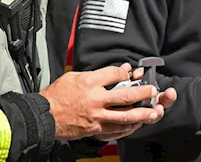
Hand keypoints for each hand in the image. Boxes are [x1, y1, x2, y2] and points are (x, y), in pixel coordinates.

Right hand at [40, 62, 176, 141]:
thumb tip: (111, 71)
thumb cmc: (56, 95)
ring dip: (142, 113)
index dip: (124, 72)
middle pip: (126, 95)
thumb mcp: (73, 76)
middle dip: (143, 93)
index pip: (114, 74)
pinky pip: (117, 129)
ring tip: (154, 111)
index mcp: (89, 83)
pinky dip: (129, 126)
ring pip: (126, 115)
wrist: (46, 115)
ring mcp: (97, 116)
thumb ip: (94, 74)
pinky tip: (136, 124)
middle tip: (153, 91)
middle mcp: (95, 99)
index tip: (128, 73)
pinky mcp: (96, 128)